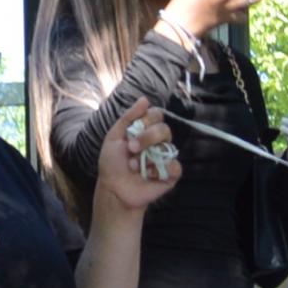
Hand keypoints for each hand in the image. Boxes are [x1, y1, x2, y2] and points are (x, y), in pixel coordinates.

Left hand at [96, 101, 182, 217]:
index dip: (148, 120)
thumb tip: (144, 99)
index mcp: (145, 130)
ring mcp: (165, 158)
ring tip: (134, 167)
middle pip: (165, 129)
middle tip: (132, 148)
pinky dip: (160, 169)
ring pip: (169, 147)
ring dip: (148, 157)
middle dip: (147, 137)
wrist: (113, 189)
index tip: (133, 130)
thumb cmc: (112, 163)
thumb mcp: (114, 136)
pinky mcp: (170, 175)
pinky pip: (175, 166)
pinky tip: (148, 175)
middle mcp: (157, 142)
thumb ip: (129, 117)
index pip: (157, 115)